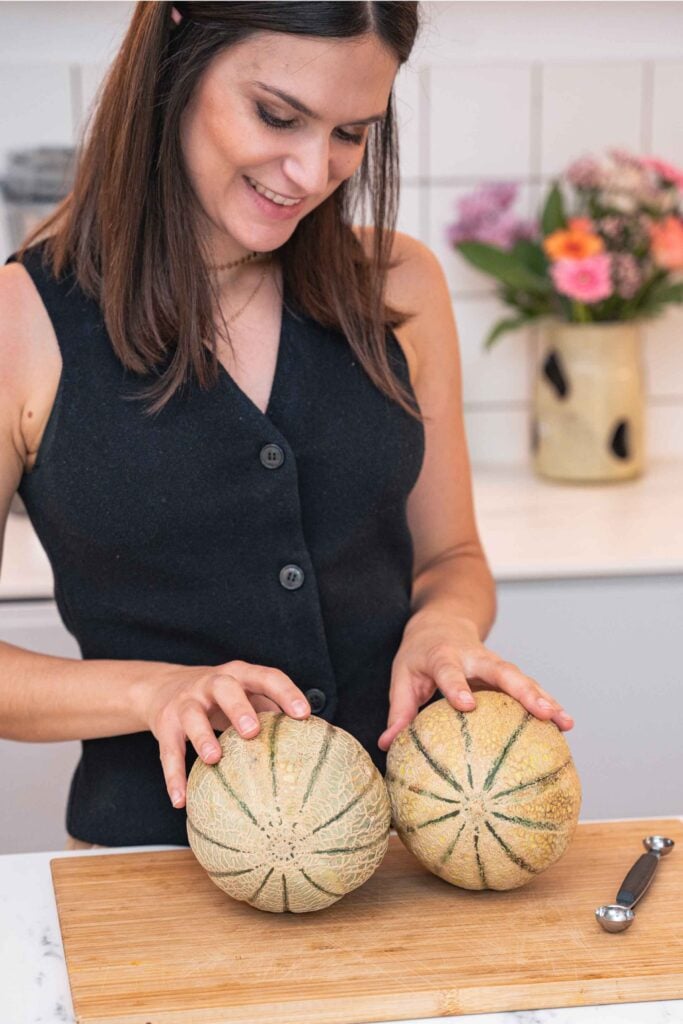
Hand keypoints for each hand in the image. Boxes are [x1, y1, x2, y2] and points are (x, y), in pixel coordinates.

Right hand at [134, 661, 310, 808]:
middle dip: (239, 708)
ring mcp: (186, 702)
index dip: (286, 692)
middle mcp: (211, 683)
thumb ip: (272, 711)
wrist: (163, 687)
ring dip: (203, 737)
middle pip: (225, 688)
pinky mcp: (165, 725)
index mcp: (239, 675)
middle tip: (253, 731)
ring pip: (192, 717)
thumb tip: (313, 743)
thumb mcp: (245, 694)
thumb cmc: (220, 697)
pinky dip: (173, 776)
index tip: (304, 714)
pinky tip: (181, 800)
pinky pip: (168, 751)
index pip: (266, 676)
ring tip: (214, 759)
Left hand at [377, 611, 573, 750]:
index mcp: (443, 656)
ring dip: (544, 698)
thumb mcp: (402, 676)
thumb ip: (398, 711)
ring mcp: (495, 663)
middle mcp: (474, 657)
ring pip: (522, 678)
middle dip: (523, 691)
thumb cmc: (419, 655)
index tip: (466, 706)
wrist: (443, 621)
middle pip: (502, 671)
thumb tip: (387, 746)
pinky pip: (529, 687)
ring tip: (565, 722)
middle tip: (542, 712)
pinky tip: (565, 725)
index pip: (450, 671)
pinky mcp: (506, 672)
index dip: (457, 686)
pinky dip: (547, 703)